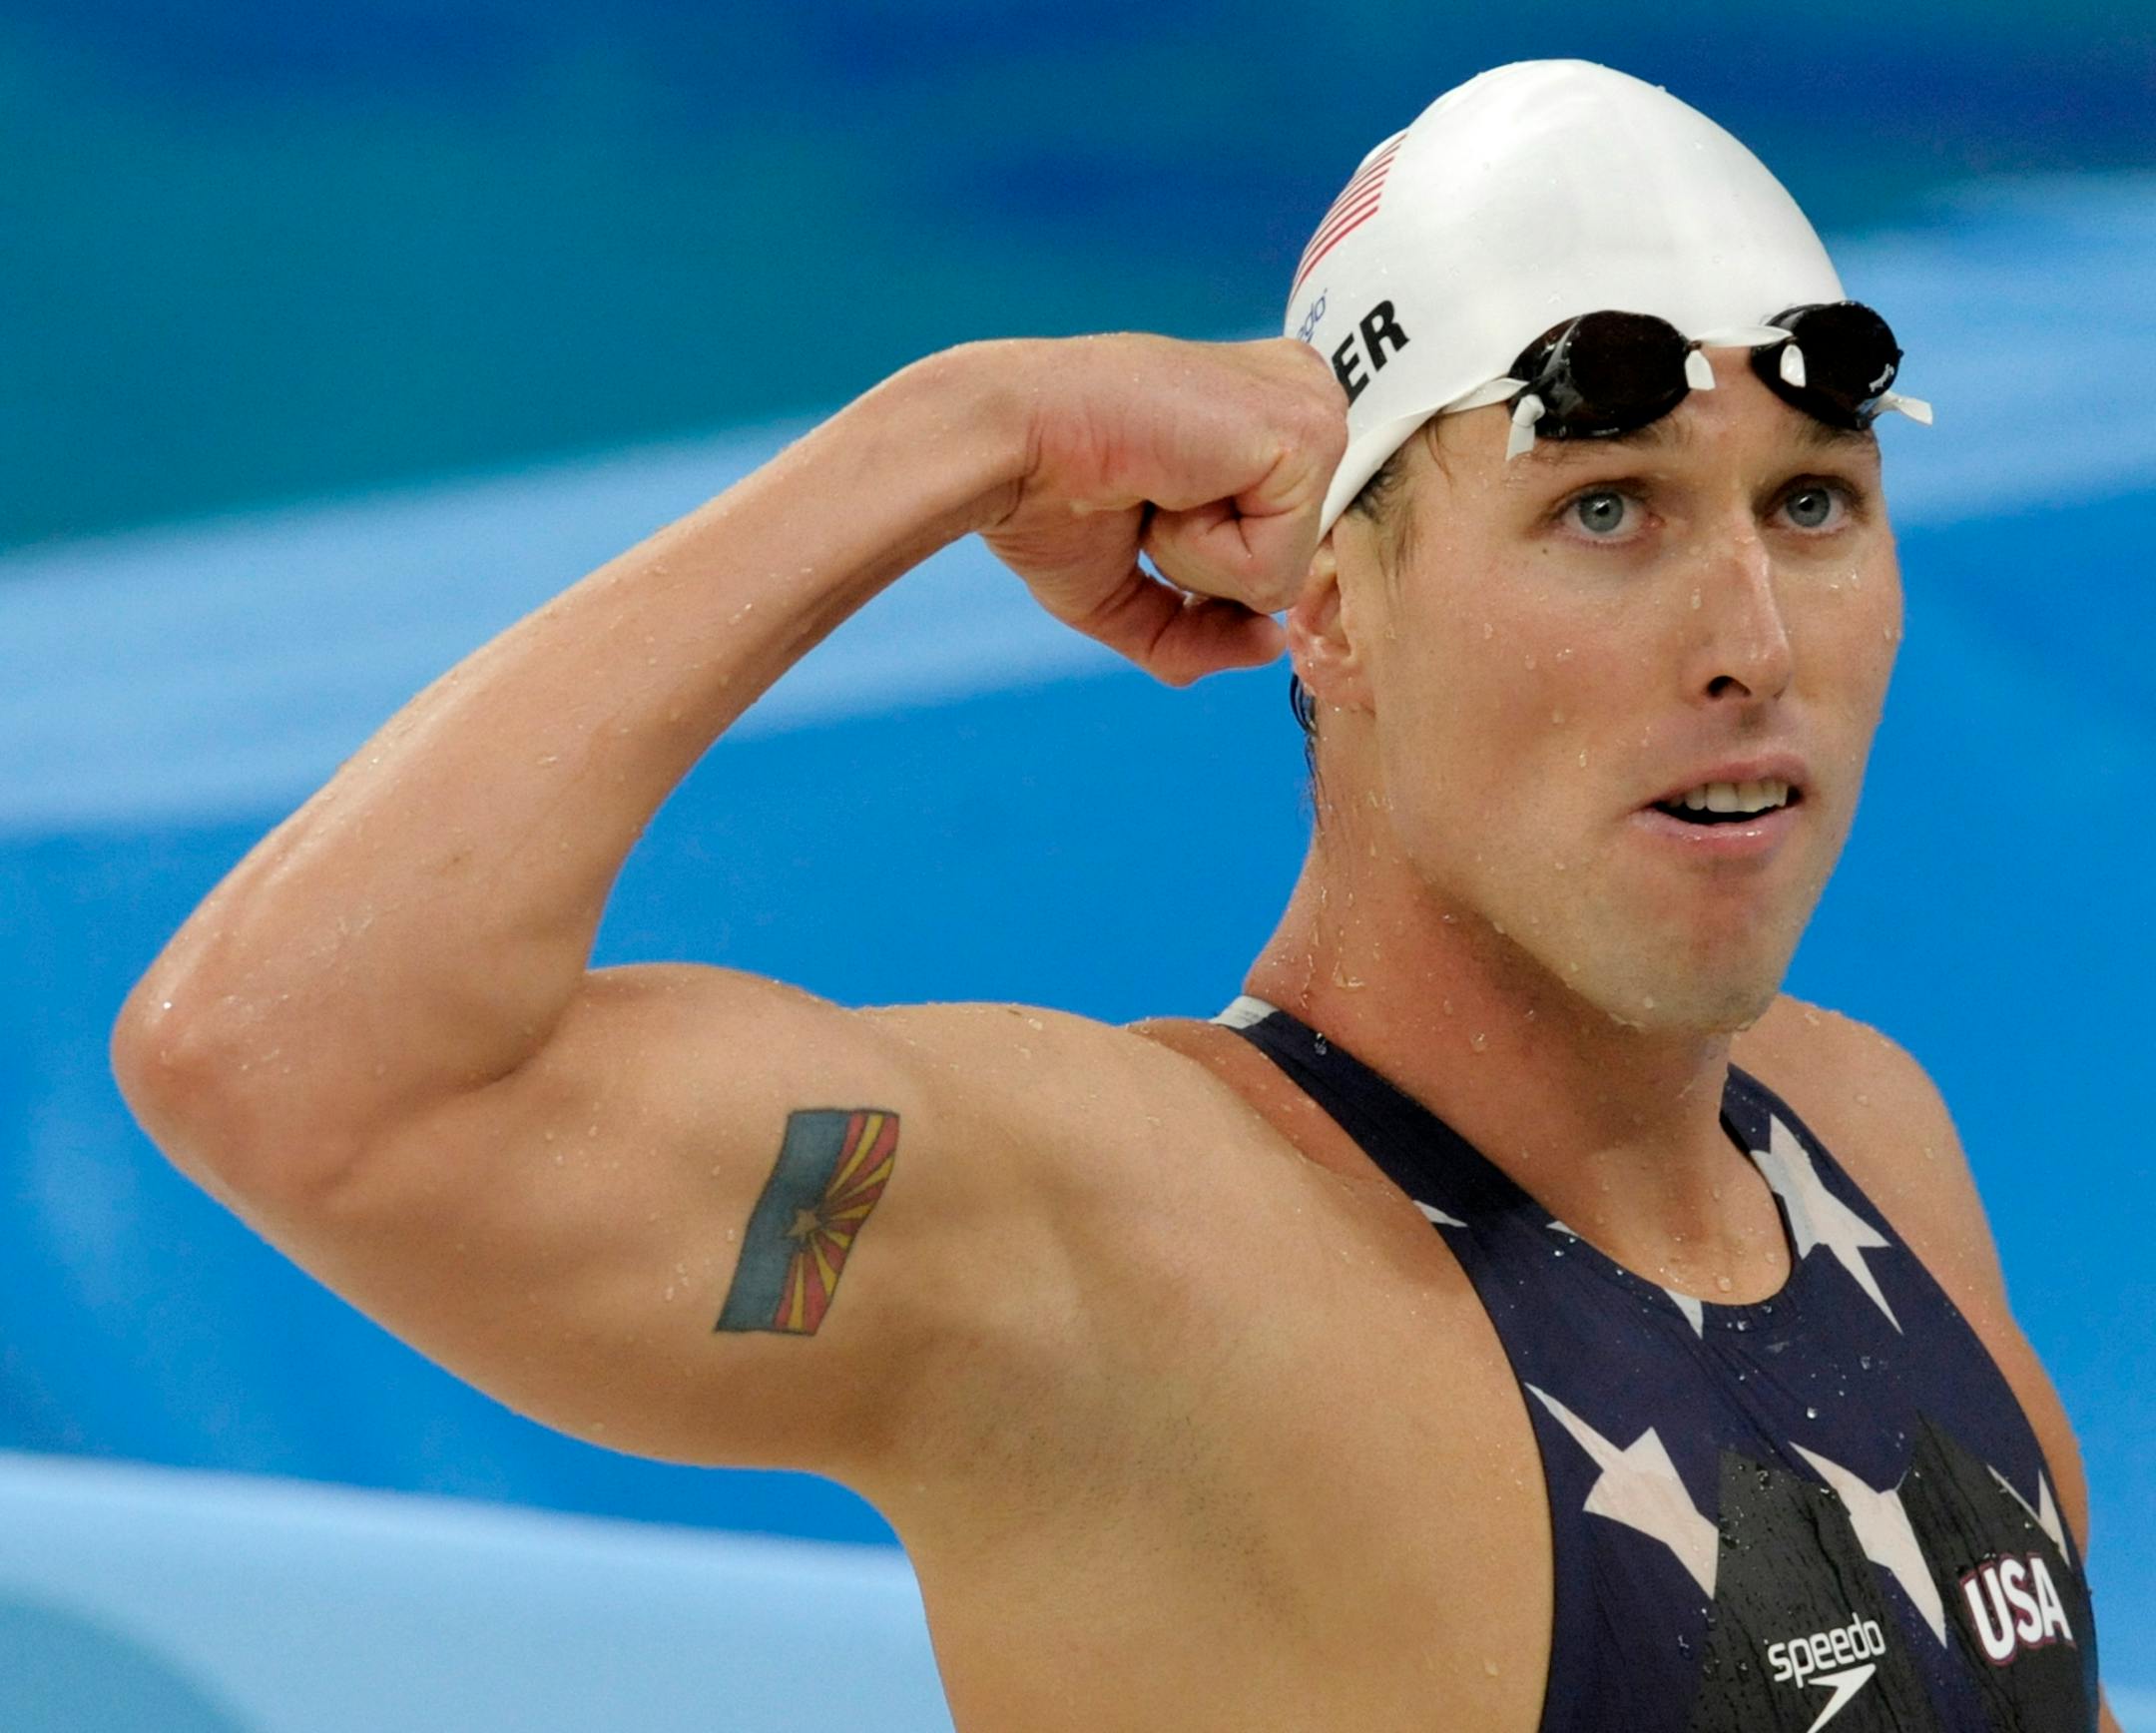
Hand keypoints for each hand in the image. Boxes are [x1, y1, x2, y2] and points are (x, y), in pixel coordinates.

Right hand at [967, 333, 1347, 686]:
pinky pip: (1274, 568)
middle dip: (1205, 563)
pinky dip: (1204, 551)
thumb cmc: (1047, 496)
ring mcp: (1313, 411)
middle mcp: (1302, 396)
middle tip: (1146, 489)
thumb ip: (1198, 632)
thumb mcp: (1127, 591)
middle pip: (1290, 565)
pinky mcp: (1307, 437)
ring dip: (1199, 557)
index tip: (1151, 500)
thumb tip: (1269, 646)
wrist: (1008, 443)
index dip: (1214, 562)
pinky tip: (1167, 482)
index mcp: (1266, 412)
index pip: (1282, 544)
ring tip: (1154, 482)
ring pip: (1285, 572)